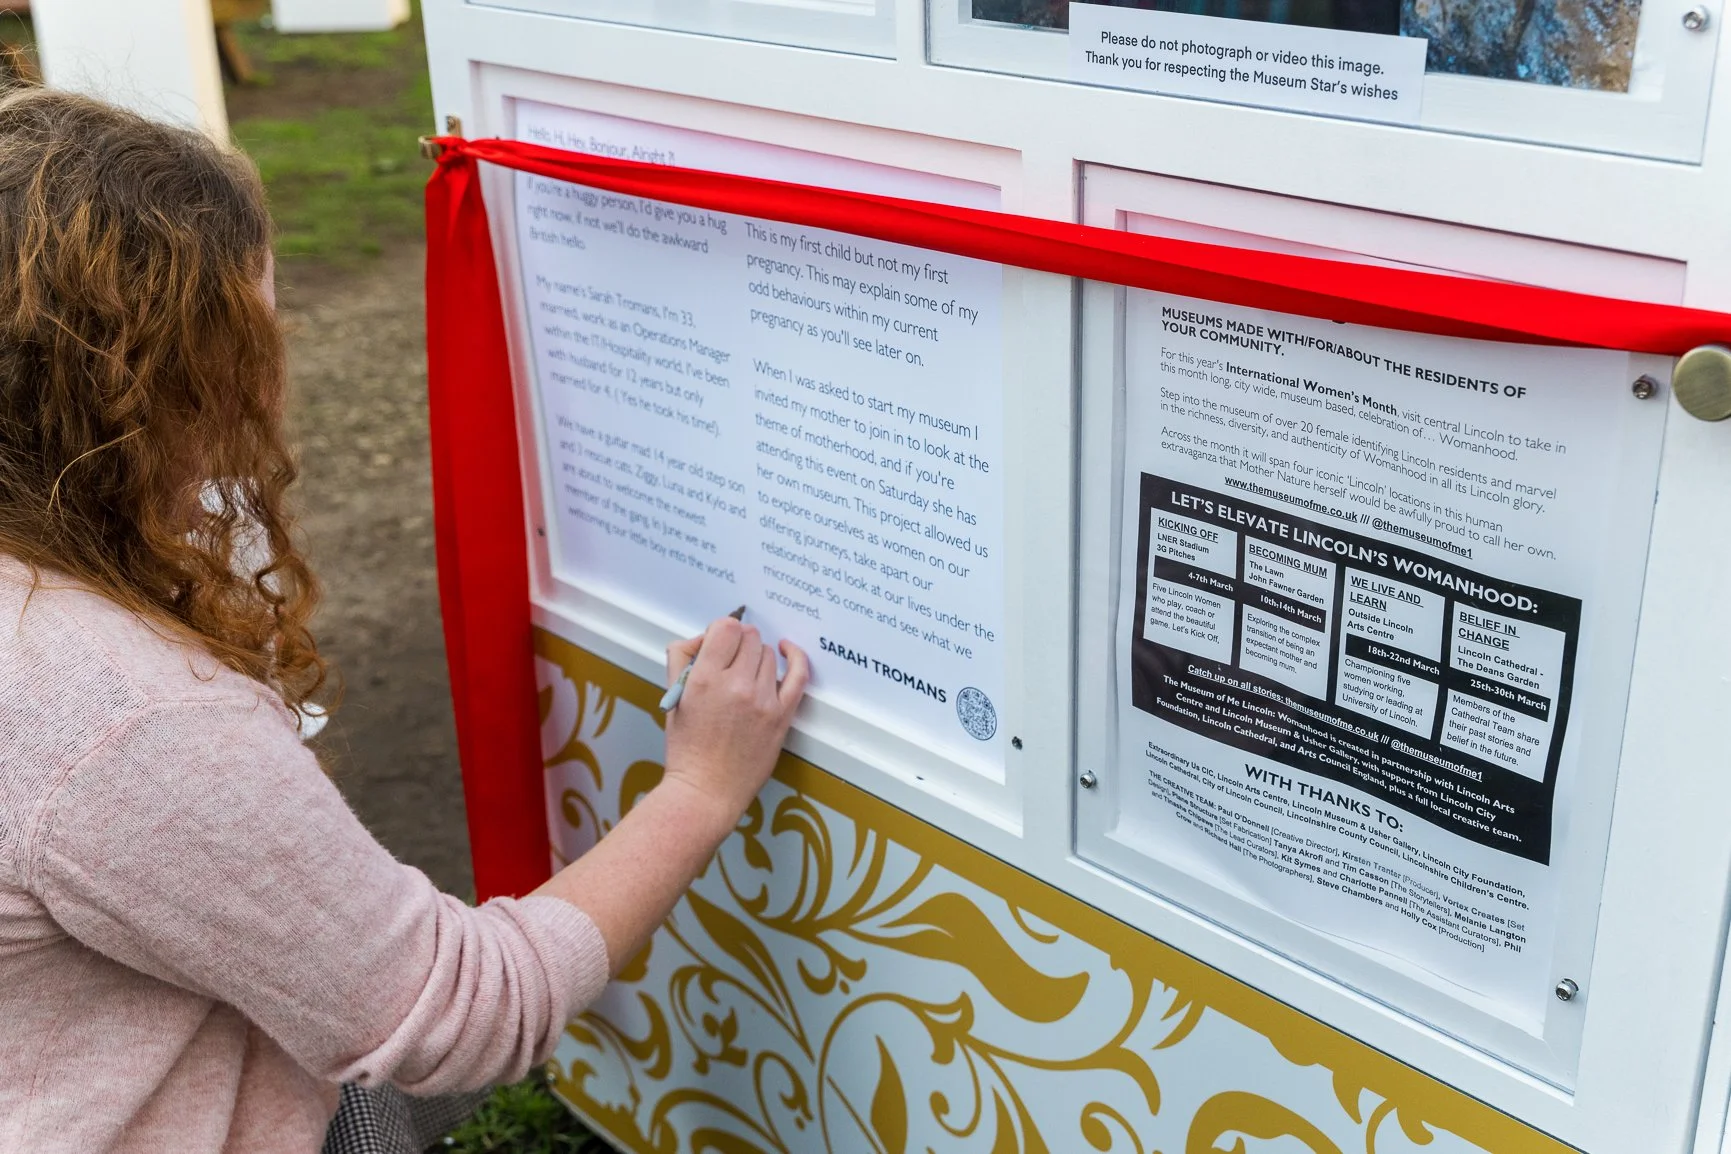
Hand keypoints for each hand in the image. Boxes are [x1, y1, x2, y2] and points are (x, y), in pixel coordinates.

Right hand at [661, 616, 808, 820]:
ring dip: (757, 658)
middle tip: (729, 663)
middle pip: (749, 637)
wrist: (706, 791)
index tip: (718, 645)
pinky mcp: (782, 716)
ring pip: (769, 654)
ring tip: (744, 677)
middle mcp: (736, 686)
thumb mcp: (674, 698)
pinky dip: (796, 657)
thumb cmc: (687, 749)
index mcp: (705, 679)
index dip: (721, 632)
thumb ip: (683, 658)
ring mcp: (763, 700)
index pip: (726, 627)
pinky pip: (798, 674)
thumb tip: (703, 638)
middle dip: (738, 645)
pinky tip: (788, 651)